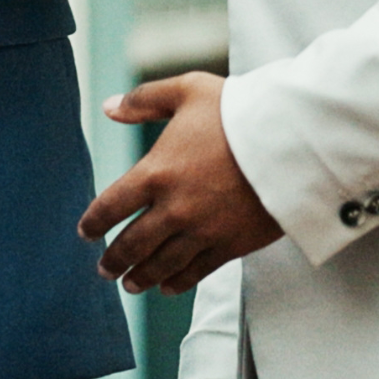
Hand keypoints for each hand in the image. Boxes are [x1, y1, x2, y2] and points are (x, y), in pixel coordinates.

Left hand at [80, 72, 283, 293]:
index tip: (85, 233)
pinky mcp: (232, 245)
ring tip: (130, 285)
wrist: (294, 141)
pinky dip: (179, 282)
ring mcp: (203, 231)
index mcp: (156, 172)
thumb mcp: (188, 91)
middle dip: (115, 259)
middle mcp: (174, 208)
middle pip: (133, 244)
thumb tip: (108, 108)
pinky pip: (197, 271)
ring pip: (162, 264)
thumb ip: (144, 100)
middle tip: (104, 270)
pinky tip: (167, 287)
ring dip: (142, 277)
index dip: (94, 223)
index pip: (111, 206)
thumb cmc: (240, 111)